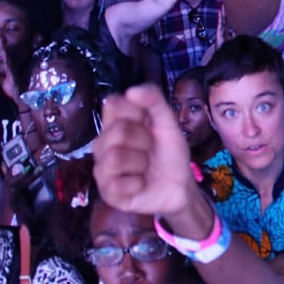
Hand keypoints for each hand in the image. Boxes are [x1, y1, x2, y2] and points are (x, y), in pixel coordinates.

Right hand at [94, 85, 211, 235]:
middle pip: (117, 131)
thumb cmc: (169, 153)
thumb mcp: (167, 122)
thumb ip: (154, 100)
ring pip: (115, 158)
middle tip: (151, 149)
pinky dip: (137, 183)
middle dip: (144, 140)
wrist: (180, 186)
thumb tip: (131, 91)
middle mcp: (103, 144)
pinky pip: (117, 183)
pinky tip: (141, 184)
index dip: (134, 112)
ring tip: (145, 167)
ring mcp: (102, 169)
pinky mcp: (107, 192)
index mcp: (115, 123)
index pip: (112, 104)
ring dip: (140, 163)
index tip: (148, 123)